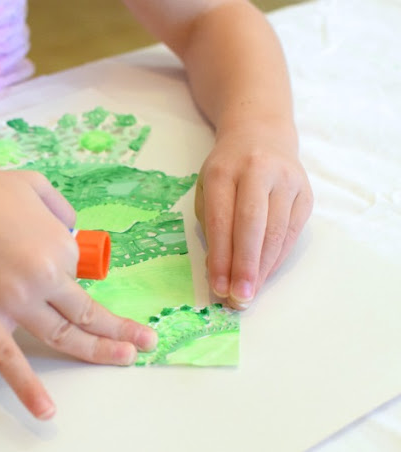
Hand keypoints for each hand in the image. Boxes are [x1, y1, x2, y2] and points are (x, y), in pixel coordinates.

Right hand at [0, 156, 157, 419]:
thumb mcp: (33, 184)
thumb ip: (62, 209)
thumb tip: (70, 232)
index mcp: (58, 246)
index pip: (76, 271)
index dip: (66, 270)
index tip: (48, 265)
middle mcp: (44, 278)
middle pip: (88, 312)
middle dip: (122, 328)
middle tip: (146, 341)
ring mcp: (14, 304)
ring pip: (63, 336)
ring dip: (99, 351)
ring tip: (126, 358)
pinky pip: (9, 360)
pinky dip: (28, 388)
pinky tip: (47, 410)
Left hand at [194, 122, 312, 308]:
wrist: (260, 135)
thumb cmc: (226, 169)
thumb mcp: (206, 187)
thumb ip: (211, 224)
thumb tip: (219, 271)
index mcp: (223, 170)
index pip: (222, 220)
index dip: (220, 257)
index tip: (218, 288)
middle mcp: (257, 171)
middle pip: (253, 225)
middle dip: (245, 266)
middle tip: (239, 299)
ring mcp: (286, 180)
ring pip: (277, 232)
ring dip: (263, 268)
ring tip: (251, 293)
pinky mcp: (305, 192)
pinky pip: (292, 232)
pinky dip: (278, 258)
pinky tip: (265, 274)